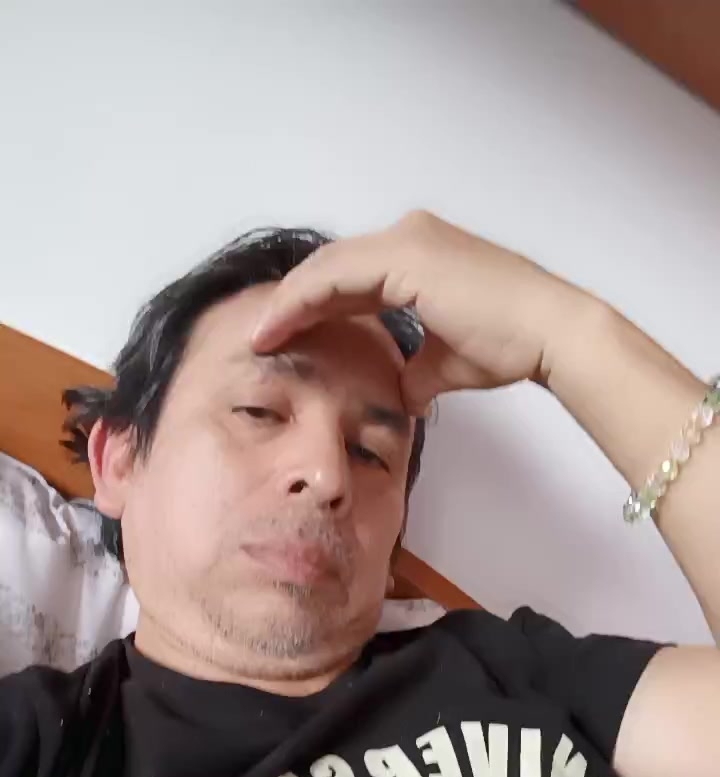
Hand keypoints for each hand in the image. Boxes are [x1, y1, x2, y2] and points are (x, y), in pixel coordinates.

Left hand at [251, 211, 576, 415]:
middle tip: (258, 338)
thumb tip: (403, 395)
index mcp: (418, 254)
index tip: (282, 339)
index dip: (312, 307)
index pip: (348, 278)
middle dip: (291, 304)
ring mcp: (406, 241)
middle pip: (330, 268)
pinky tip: (279, 327)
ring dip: (287, 304)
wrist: (546, 333)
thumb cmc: (510, 344)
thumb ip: (418, 371)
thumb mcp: (448, 361)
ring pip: (324, 269)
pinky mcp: (404, 257)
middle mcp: (409, 236)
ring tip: (259, 337)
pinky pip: (333, 278)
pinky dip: (302, 301)